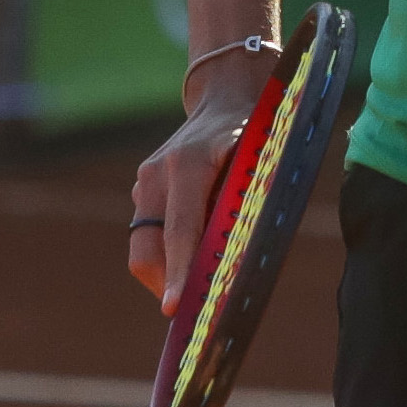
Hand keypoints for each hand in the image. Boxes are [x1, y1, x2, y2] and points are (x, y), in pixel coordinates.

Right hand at [126, 56, 275, 304]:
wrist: (227, 97)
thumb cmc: (258, 132)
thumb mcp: (263, 162)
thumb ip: (249, 206)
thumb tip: (244, 262)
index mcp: (188, 164)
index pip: (180, 230)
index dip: (178, 273)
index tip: (175, 309)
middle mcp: (157, 174)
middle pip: (148, 249)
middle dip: (166, 284)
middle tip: (195, 308)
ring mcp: (144, 182)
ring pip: (144, 248)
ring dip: (167, 272)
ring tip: (200, 281)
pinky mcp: (142, 190)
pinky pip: (149, 236)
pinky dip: (167, 255)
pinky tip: (196, 254)